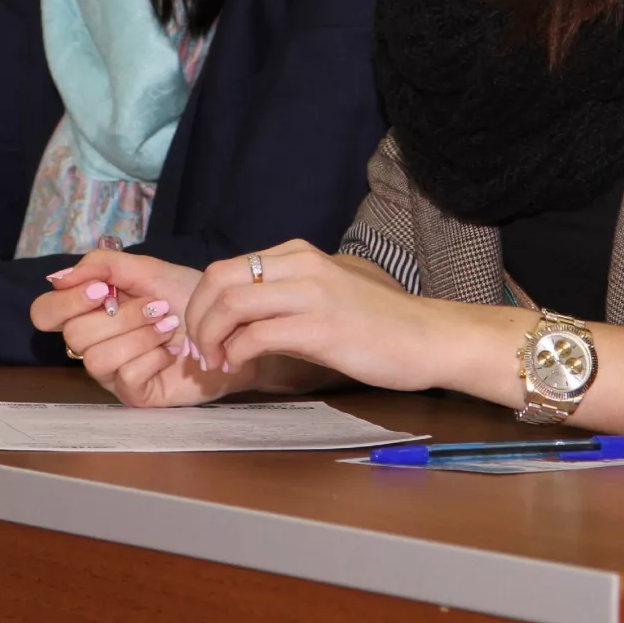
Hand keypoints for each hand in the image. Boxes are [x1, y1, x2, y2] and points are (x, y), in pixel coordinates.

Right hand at [31, 251, 238, 406]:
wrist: (230, 325)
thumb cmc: (188, 297)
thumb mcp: (147, 270)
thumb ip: (103, 266)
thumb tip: (57, 277)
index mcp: (90, 311)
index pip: (45, 313)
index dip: (65, 302)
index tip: (102, 290)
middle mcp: (94, 344)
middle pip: (73, 336)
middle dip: (120, 316)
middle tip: (156, 306)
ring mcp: (112, 373)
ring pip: (96, 358)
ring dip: (139, 335)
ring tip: (169, 326)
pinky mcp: (135, 395)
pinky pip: (125, 376)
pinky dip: (152, 357)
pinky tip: (171, 351)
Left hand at [181, 240, 450, 391]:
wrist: (427, 337)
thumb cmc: (377, 323)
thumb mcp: (325, 292)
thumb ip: (285, 295)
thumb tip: (238, 318)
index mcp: (298, 254)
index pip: (225, 268)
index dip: (201, 304)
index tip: (201, 336)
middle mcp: (300, 264)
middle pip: (218, 279)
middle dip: (196, 318)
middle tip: (198, 351)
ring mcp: (311, 294)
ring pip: (231, 304)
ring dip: (209, 337)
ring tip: (214, 363)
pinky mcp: (320, 328)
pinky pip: (256, 336)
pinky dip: (236, 354)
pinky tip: (240, 368)